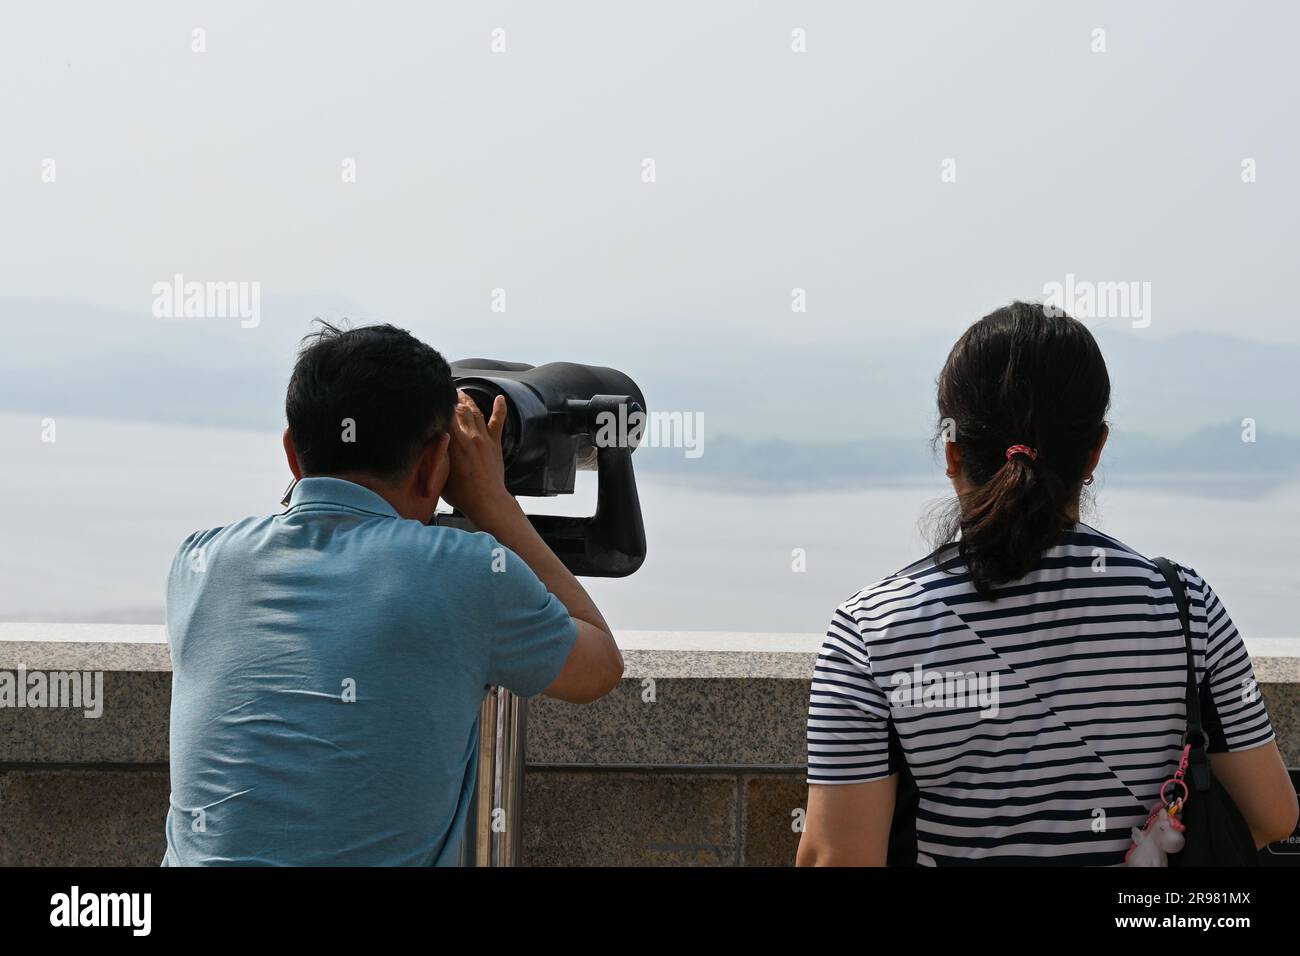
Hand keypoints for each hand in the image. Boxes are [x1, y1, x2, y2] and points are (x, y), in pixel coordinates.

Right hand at [442, 390, 514, 523]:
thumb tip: (429, 440)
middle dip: (450, 397)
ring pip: (475, 412)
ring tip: (460, 393)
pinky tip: (500, 398)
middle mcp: (470, 436)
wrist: (487, 502)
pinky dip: (500, 408)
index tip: (431, 396)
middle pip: (459, 409)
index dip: (437, 403)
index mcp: (455, 443)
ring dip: (467, 400)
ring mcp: (484, 439)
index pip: (444, 414)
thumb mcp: (440, 473)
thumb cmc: (462, 494)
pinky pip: (498, 422)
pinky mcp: (495, 444)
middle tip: (443, 390)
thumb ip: (435, 454)